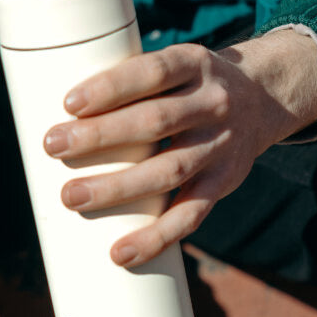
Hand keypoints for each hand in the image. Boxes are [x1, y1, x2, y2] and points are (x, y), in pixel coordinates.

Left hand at [42, 29, 316, 266]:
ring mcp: (220, 145)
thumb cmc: (191, 84)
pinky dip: (156, 236)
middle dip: (100, 136)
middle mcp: (212, 103)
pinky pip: (191, 214)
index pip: (152, 71)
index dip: (112, 87)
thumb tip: (57, 108)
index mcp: (193, 64)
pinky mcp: (224, 182)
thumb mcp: (175, 65)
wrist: (264, 98)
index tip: (69, 103)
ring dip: (117, 188)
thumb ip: (131, 82)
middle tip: (52, 146)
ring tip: (71, 197)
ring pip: (169, 170)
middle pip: (155, 121)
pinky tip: (122, 252)